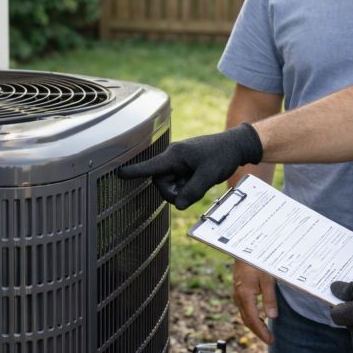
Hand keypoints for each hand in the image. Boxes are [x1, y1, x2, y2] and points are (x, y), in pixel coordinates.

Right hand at [116, 123, 262, 208]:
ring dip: (182, 189)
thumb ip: (193, 191)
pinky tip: (199, 179)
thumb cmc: (222, 156)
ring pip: (170, 184)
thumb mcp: (209, 175)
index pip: (151, 166)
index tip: (118, 173)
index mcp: (175, 155)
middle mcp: (173, 157)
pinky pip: (177, 181)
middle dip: (173, 192)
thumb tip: (178, 205)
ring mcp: (178, 162)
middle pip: (160, 182)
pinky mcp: (183, 166)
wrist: (235, 146)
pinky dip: (186, 186)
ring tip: (200, 181)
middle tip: (194, 190)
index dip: (134, 171)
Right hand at [233, 260, 277, 343]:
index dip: (262, 332)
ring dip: (254, 324)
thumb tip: (272, 316)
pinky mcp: (238, 289)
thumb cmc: (256, 261)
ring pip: (244, 314)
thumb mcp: (267, 279)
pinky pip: (244, 307)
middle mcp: (238, 296)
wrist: (243, 248)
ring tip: (265, 331)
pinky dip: (251, 316)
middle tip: (269, 339)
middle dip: (258, 332)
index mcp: (245, 295)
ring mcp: (237, 293)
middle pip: (247, 320)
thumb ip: (269, 298)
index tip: (270, 340)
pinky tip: (259, 316)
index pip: (253, 320)